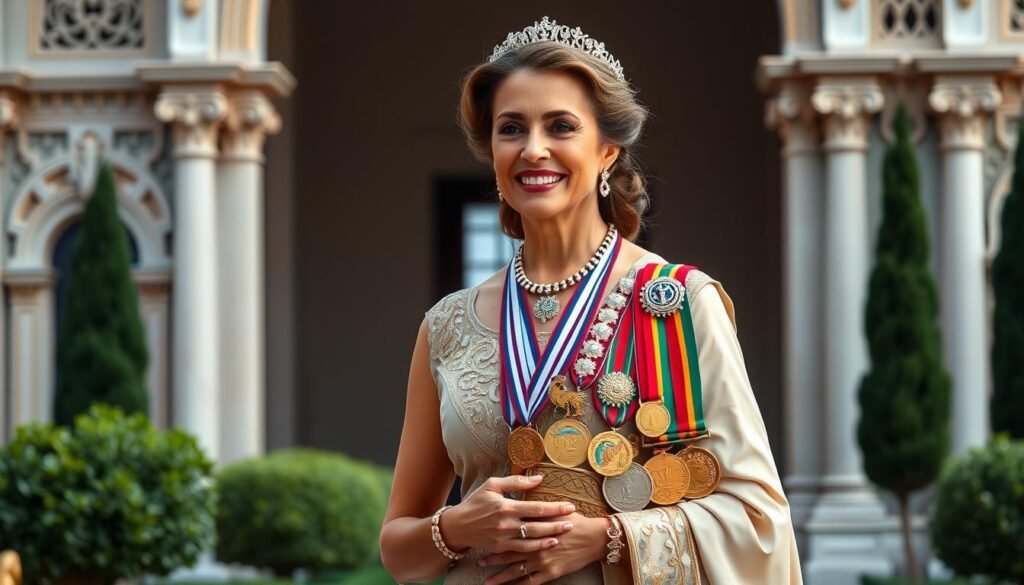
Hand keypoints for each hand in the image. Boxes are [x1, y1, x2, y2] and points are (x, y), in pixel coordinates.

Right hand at [440, 475, 576, 554]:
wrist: (457, 526)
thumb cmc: (475, 502)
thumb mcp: (492, 485)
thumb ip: (516, 481)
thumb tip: (539, 478)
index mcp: (505, 506)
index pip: (536, 508)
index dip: (555, 508)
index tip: (570, 506)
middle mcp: (506, 524)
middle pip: (538, 525)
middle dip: (557, 523)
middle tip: (573, 521)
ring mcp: (504, 538)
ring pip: (533, 540)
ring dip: (551, 536)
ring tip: (565, 532)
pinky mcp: (501, 548)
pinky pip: (523, 549)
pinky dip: (537, 547)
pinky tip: (548, 543)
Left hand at [479, 513, 610, 583]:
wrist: (594, 537)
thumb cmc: (576, 521)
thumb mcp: (555, 509)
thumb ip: (538, 508)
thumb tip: (524, 500)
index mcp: (535, 527)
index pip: (511, 531)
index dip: (497, 535)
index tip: (484, 537)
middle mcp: (535, 545)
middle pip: (509, 552)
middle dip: (494, 558)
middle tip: (480, 561)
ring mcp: (542, 560)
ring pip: (516, 571)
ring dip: (501, 576)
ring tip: (487, 581)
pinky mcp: (550, 573)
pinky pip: (530, 582)